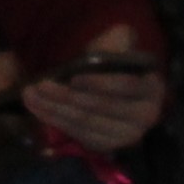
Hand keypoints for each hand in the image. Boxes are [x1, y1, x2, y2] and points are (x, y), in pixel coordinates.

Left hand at [23, 24, 164, 153]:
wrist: (112, 88)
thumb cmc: (113, 63)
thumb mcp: (120, 43)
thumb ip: (118, 38)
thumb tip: (114, 42)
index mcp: (152, 87)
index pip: (126, 86)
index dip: (99, 83)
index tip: (74, 78)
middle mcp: (145, 115)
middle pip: (100, 107)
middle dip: (67, 96)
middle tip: (40, 85)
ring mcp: (126, 135)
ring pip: (84, 122)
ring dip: (53, 109)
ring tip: (31, 95)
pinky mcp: (106, 145)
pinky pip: (77, 134)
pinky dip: (55, 121)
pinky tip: (38, 109)